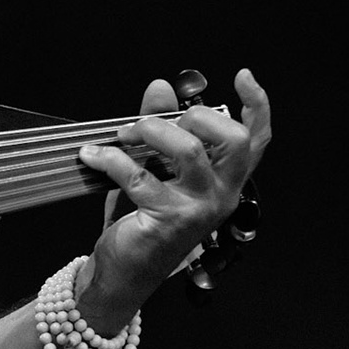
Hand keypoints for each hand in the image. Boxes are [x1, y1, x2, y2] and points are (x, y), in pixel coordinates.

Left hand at [74, 68, 270, 325]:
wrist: (123, 272)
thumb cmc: (143, 218)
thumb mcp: (154, 167)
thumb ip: (159, 127)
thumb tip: (160, 86)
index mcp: (225, 181)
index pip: (256, 141)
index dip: (257, 106)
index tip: (243, 75)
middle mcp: (222, 195)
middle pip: (234, 140)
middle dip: (195, 117)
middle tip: (155, 123)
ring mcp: (198, 209)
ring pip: (188, 151)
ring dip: (150, 132)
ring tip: (123, 135)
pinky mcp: (168, 220)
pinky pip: (139, 175)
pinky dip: (110, 158)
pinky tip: (90, 155)